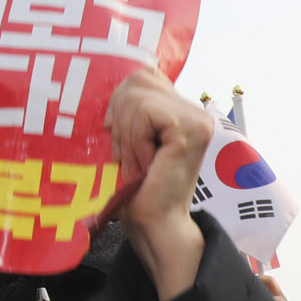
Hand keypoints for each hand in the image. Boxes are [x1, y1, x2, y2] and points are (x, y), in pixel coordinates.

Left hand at [105, 70, 210, 300]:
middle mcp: (196, 111)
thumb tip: (103, 81)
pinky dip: (133, 139)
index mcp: (182, 110)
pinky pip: (144, 112)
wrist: (153, 225)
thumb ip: (128, 110)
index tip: (114, 130)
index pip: (144, 75)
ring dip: (125, 134)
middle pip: (138, 80)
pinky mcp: (189, 130)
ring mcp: (196, 119)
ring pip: (138, 96)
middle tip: (124, 153)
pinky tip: (143, 164)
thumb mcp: (129, 139)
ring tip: (135, 162)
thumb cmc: (137, 189)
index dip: (120, 98)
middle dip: (119, 117)